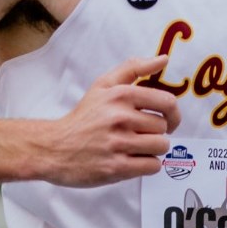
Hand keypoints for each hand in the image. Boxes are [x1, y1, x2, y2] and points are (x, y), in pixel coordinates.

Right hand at [40, 56, 180, 187]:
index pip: (167, 102)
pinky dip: (146, 165)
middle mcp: (120, 118)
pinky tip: (131, 160)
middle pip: (164, 127)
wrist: (54, 147)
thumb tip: (164, 59)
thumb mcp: (103, 85)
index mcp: (120, 95)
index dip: (172, 113)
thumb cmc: (83, 117)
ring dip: (152, 150)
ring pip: (161, 147)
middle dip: (155, 132)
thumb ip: (134, 68)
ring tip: (134, 147)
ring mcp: (118, 144)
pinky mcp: (116, 168)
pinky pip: (152, 166)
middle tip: (139, 134)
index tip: (166, 119)